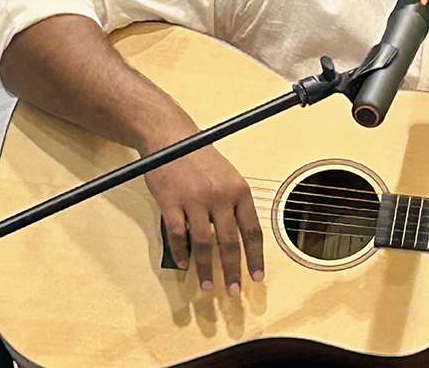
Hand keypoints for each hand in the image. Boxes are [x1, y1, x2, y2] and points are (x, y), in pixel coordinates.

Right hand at [143, 136, 263, 297]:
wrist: (171, 138)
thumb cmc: (201, 158)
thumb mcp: (227, 175)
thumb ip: (233, 204)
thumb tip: (238, 238)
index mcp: (239, 190)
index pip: (252, 230)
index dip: (255, 257)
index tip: (257, 277)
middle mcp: (220, 197)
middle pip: (229, 242)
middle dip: (233, 270)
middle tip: (234, 291)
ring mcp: (195, 200)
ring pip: (204, 243)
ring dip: (206, 269)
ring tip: (207, 287)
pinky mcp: (172, 203)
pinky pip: (179, 235)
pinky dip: (182, 253)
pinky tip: (184, 265)